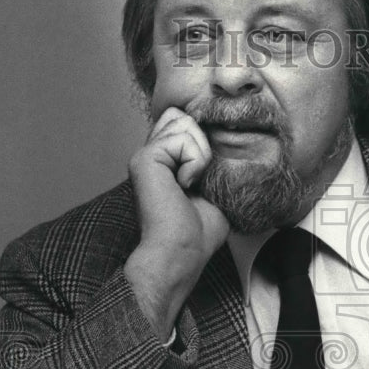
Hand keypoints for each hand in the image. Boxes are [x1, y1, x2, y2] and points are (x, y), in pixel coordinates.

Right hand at [125, 107, 229, 338]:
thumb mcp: (213, 188)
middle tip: (198, 178)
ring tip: (191, 183)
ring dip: (201, 154)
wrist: (183, 252)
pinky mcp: (144, 158)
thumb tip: (225, 134)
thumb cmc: (199, 232)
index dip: (203, 138)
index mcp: (164, 161)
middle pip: (183, 116)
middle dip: (203, 143)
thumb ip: (210, 159)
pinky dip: (195, 162)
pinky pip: (182, 139)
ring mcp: (144, 155)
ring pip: (184, 122)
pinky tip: (185, 185)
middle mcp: (151, 155)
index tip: (207, 171)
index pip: (184, 121)